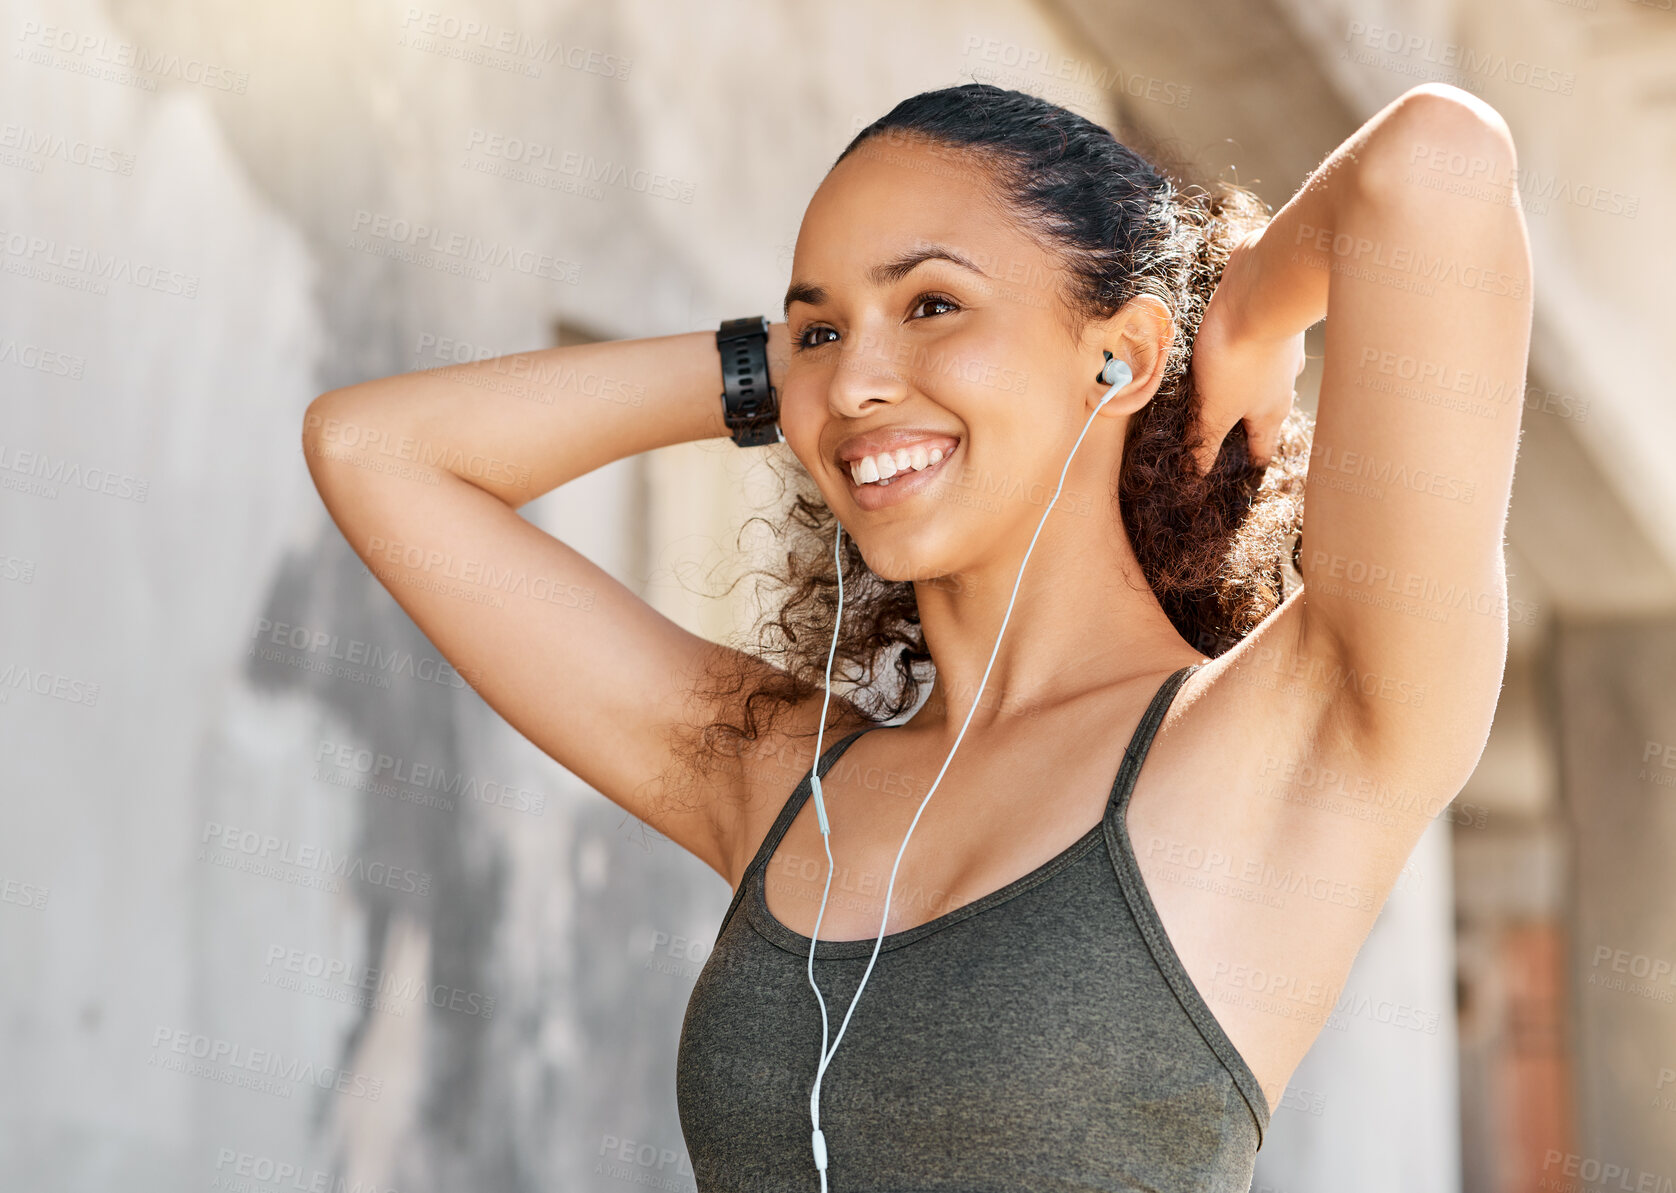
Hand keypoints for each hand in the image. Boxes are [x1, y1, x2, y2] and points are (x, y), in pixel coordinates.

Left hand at [1187, 244, 1306, 474]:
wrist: (1259, 289)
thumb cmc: (1240, 356)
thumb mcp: (1214, 409)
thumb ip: (1204, 442)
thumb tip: (1196, 477)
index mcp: (1271, 414)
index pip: (1261, 453)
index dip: (1246, 469)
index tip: (1231, 480)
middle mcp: (1281, 386)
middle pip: (1260, 416)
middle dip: (1239, 427)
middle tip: (1214, 435)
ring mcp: (1278, 353)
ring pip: (1259, 380)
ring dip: (1239, 388)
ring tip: (1211, 390)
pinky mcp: (1265, 324)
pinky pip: (1253, 347)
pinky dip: (1239, 353)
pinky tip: (1218, 347)